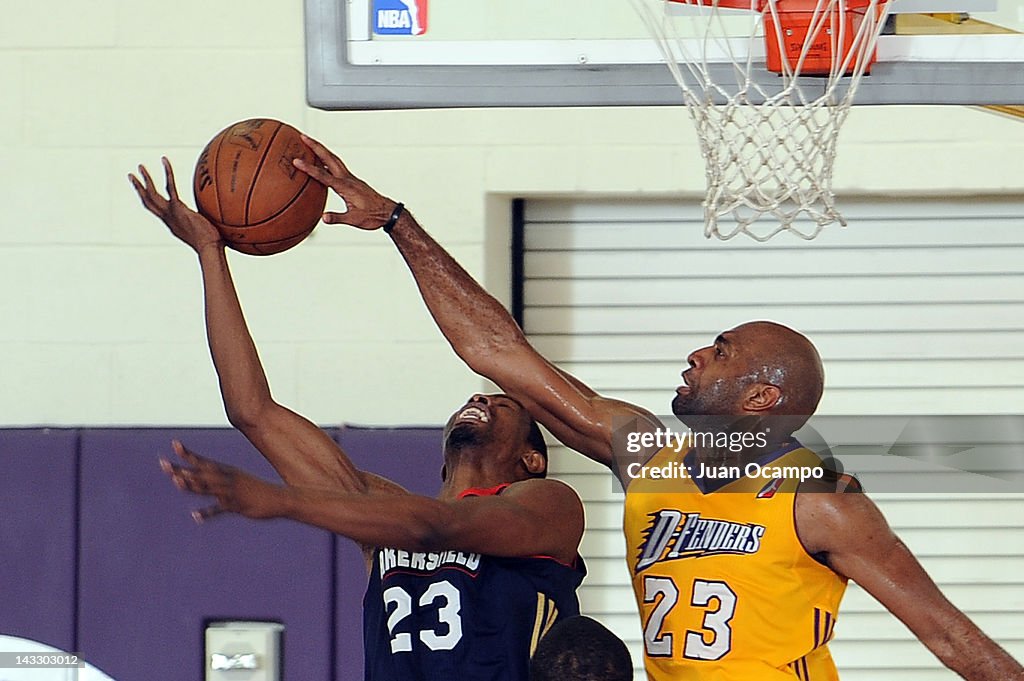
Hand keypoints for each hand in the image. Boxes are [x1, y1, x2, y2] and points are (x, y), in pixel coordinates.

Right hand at [129, 157, 222, 252]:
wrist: (209, 248)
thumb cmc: (213, 245)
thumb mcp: (207, 231)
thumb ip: (207, 223)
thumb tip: (220, 217)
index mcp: (172, 224)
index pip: (157, 210)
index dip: (149, 201)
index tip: (145, 192)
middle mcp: (168, 218)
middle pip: (148, 201)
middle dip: (138, 189)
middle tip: (131, 176)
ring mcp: (171, 213)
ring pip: (152, 194)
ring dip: (145, 179)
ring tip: (140, 166)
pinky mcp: (178, 207)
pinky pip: (170, 186)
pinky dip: (168, 172)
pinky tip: (165, 161)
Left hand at [160, 440, 283, 522]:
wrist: (279, 498)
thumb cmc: (256, 490)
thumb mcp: (238, 481)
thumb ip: (219, 481)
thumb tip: (206, 481)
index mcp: (226, 472)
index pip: (203, 461)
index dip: (188, 454)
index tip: (173, 444)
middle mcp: (226, 479)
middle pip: (199, 473)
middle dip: (181, 469)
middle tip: (163, 464)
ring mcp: (231, 492)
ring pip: (208, 487)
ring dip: (192, 485)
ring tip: (176, 482)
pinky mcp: (236, 506)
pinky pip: (220, 509)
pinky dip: (208, 513)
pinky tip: (195, 516)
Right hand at [292, 134, 397, 230]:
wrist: (388, 212)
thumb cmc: (372, 217)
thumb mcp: (355, 220)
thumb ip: (338, 218)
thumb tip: (323, 218)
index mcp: (346, 187)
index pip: (324, 175)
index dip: (309, 168)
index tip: (296, 161)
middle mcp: (348, 179)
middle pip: (329, 158)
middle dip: (315, 146)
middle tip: (302, 136)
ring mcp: (350, 178)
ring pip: (334, 159)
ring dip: (321, 149)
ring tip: (309, 142)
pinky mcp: (352, 180)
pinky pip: (337, 165)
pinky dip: (328, 159)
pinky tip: (322, 160)